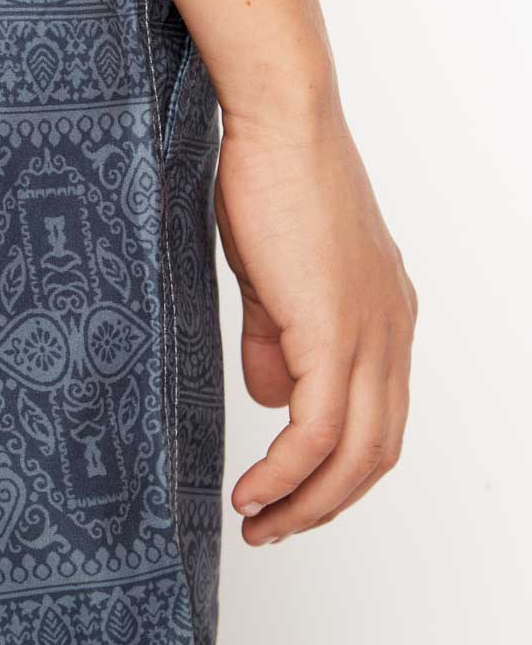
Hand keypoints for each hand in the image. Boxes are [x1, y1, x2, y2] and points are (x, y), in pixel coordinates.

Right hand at [215, 103, 417, 544]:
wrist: (281, 119)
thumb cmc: (270, 176)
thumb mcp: (272, 272)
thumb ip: (277, 335)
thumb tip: (273, 397)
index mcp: (383, 312)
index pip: (378, 416)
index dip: (336, 466)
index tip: (287, 491)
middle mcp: (392, 329)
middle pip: (377, 450)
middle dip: (325, 502)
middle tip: (272, 525)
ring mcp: (370, 331)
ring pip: (355, 454)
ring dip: (306, 503)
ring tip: (257, 522)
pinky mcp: (335, 330)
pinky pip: (317, 430)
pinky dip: (286, 474)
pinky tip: (252, 491)